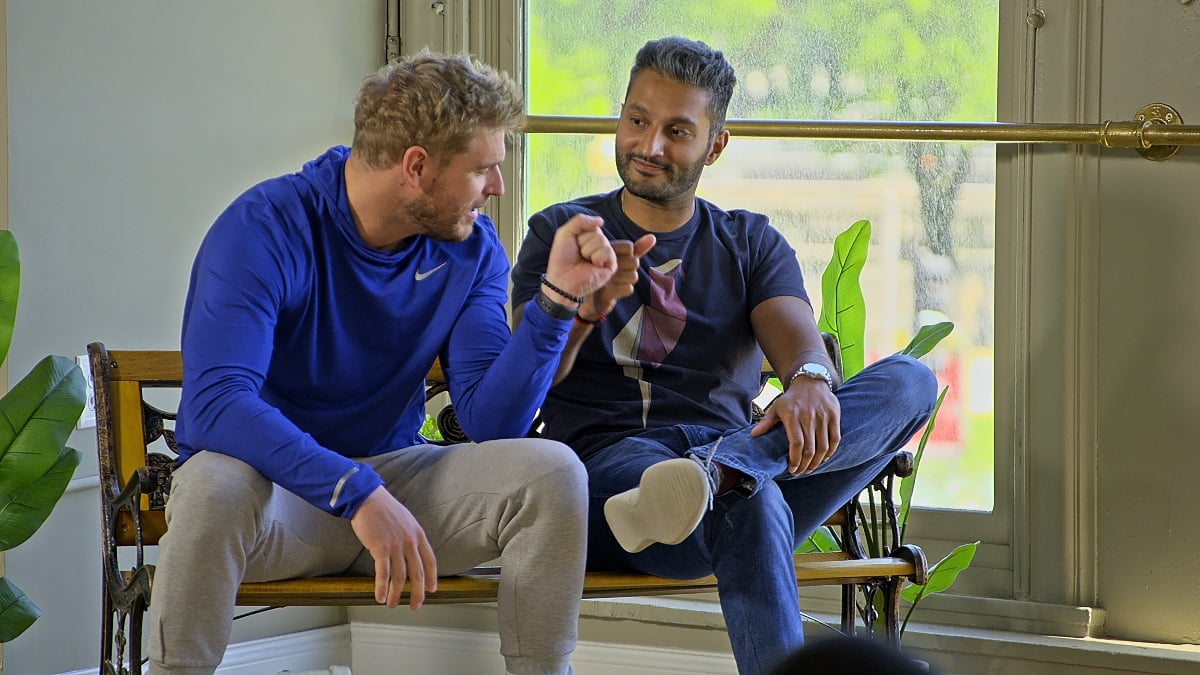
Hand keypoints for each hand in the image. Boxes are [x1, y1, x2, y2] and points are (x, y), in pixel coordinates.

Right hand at [350, 486, 437, 608]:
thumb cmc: (384, 509)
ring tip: (392, 604)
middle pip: (417, 574)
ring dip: (396, 594)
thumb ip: (410, 536)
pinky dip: (382, 588)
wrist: (367, 498)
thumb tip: (411, 552)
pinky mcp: (380, 548)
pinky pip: (383, 573)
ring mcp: (396, 545)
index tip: (431, 590)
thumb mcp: (406, 521)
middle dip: (417, 593)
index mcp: (418, 534)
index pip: (430, 561)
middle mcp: (410, 542)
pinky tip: (380, 597)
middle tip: (415, 605)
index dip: (432, 578)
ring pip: (399, 577)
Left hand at [542, 214, 618, 301]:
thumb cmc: (562, 260)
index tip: (573, 246)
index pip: (592, 225)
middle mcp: (600, 245)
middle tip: (579, 256)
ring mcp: (606, 256)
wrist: (561, 280)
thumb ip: (580, 221)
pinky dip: (596, 257)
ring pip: (602, 241)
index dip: (579, 235)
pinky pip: (607, 252)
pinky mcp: (611, 266)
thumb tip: (601, 220)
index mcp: (590, 237)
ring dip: (588, 251)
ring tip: (585, 262)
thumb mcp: (565, 233)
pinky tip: (593, 266)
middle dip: (583, 243)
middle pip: (597, 233)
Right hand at [580, 235, 655, 319]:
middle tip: (617, 272)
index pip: (629, 247)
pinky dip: (624, 290)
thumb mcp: (622, 258)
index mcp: (604, 249)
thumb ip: (637, 248)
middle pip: (634, 262)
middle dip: (629, 269)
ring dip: (627, 280)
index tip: (619, 258)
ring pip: (633, 276)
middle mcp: (601, 261)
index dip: (629, 254)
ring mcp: (602, 277)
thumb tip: (652, 237)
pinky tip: (614, 290)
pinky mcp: (605, 293)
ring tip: (615, 281)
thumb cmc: (609, 274)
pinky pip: (629, 289)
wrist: (591, 298)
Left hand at [751, 380, 840, 473]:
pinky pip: (835, 438)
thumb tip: (753, 435)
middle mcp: (808, 416)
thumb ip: (766, 422)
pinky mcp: (834, 415)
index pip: (796, 443)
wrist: (810, 381)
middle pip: (810, 448)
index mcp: (792, 415)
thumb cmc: (792, 398)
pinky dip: (831, 451)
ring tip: (811, 468)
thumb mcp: (776, 407)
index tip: (792, 469)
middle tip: (801, 472)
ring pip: (823, 446)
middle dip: (806, 465)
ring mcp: (823, 415)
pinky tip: (824, 458)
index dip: (795, 459)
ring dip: (817, 461)